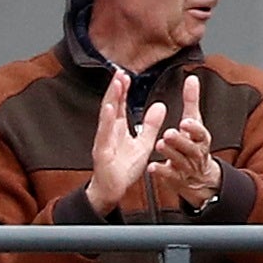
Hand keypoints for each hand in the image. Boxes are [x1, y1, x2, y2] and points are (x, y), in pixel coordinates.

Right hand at [88, 69, 169, 217]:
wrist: (113, 190)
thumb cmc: (124, 168)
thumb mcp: (144, 143)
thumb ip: (150, 125)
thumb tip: (160, 106)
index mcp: (118, 129)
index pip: (120, 105)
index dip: (123, 90)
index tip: (126, 75)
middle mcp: (109, 132)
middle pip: (112, 106)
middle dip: (115, 89)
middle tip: (120, 72)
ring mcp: (104, 141)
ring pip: (106, 117)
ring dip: (111, 99)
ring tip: (116, 84)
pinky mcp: (102, 152)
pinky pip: (105, 135)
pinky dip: (107, 121)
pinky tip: (110, 109)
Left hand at [147, 75, 219, 208]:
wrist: (201, 175)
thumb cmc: (194, 143)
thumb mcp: (196, 121)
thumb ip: (191, 101)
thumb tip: (191, 78)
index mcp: (202, 139)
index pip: (201, 133)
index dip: (194, 128)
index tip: (185, 122)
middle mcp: (196, 154)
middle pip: (191, 148)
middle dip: (180, 141)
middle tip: (168, 133)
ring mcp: (187, 167)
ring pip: (180, 161)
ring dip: (170, 153)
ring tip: (160, 145)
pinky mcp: (177, 178)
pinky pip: (169, 176)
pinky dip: (161, 171)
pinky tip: (152, 167)